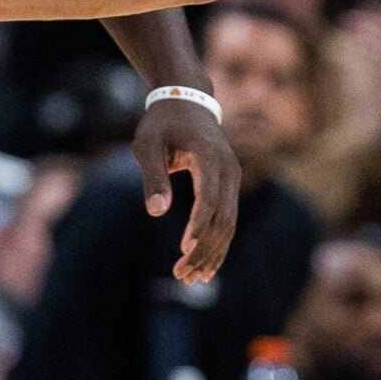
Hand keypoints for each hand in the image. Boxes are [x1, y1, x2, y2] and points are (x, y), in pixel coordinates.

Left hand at [133, 94, 241, 283]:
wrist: (186, 100)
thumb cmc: (162, 123)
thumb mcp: (148, 143)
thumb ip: (153, 177)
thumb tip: (156, 213)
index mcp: (209, 155)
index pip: (208, 197)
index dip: (198, 225)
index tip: (184, 249)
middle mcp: (228, 168)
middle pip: (223, 217)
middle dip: (204, 249)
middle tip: (182, 274)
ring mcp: (232, 177)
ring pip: (229, 223)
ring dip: (212, 253)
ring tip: (191, 278)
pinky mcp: (229, 185)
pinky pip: (228, 219)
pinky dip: (218, 244)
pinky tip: (206, 267)